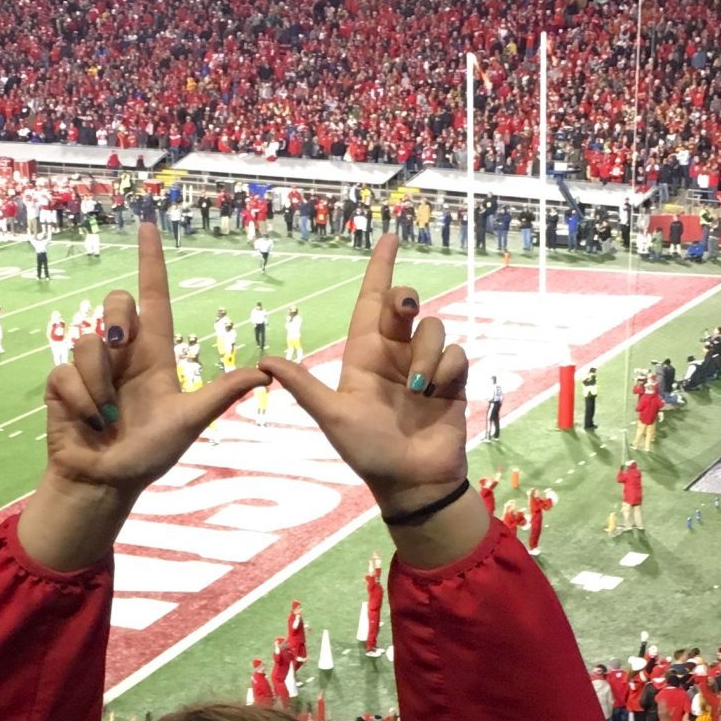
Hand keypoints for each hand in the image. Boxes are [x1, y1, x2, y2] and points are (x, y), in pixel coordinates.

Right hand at [41, 224, 260, 494]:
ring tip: (107, 417)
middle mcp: (123, 355)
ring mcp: (91, 368)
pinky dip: (81, 402)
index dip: (151, 262)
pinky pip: (66, 373)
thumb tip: (265, 374)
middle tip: (122, 350)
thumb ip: (220, 395)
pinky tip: (89, 423)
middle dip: (118, 320)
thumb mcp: (189, 422)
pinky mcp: (62, 385)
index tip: (148, 227)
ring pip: (89, 342)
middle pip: (117, 304)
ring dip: (99, 384)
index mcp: (155, 356)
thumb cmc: (148, 455)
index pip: (154, 298)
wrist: (106, 483)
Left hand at [258, 236, 468, 510]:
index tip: (389, 238)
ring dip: (426, 352)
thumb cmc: (368, 452)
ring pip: (434, 327)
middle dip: (406, 299)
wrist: (411, 482)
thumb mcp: (332, 417)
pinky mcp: (452, 380)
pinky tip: (437, 394)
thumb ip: (304, 387)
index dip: (380, 269)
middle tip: (404, 310)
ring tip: (417, 388)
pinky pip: (456, 352)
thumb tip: (264, 362)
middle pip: (405, 304)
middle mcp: (395, 355)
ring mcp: (424, 366)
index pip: (371, 302)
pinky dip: (446, 369)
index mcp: (364, 356)